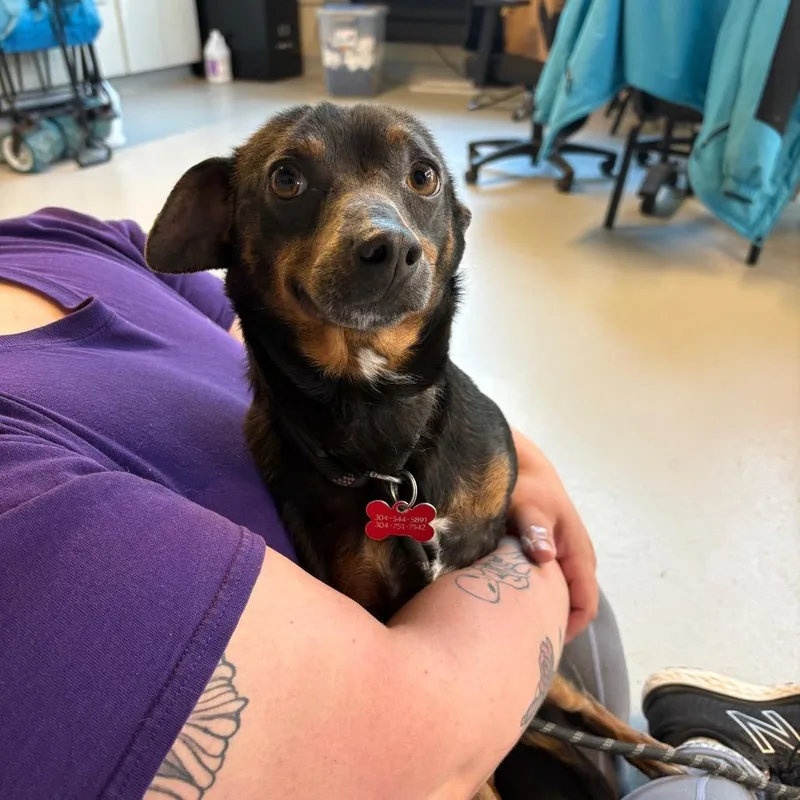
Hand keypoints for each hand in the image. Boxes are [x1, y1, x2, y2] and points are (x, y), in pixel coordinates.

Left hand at [509, 429, 597, 641]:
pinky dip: (535, 596)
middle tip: (521, 639)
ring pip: (560, 596)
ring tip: (514, 625)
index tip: (539, 641)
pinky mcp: (549, 555)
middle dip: (552, 624)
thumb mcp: (528, 505)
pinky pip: (549, 585)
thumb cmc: (527, 486)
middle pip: (573, 606)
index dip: (567, 628)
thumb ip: (535, 529)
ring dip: (543, 610)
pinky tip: (510, 602)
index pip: (584, 606)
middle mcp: (576, 560)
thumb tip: (546, 556)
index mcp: (578, 554)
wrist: (524, 467)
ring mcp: (564, 558)